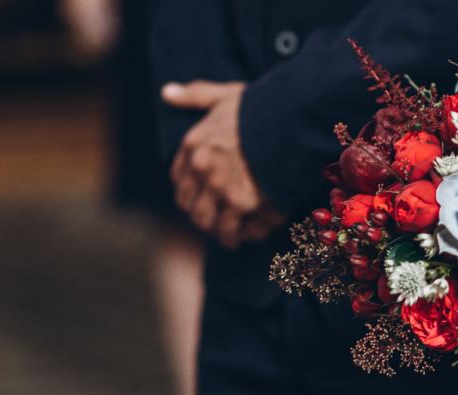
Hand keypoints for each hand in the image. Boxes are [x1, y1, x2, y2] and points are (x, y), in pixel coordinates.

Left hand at [162, 81, 285, 248]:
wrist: (291, 118)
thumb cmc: (261, 106)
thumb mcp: (224, 94)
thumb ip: (195, 95)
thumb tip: (166, 93)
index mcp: (193, 145)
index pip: (180, 181)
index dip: (190, 192)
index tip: (202, 197)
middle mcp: (202, 170)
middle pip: (193, 208)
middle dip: (205, 217)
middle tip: (219, 223)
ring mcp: (221, 189)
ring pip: (213, 225)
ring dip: (224, 233)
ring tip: (235, 238)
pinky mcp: (246, 204)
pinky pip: (241, 230)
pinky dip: (248, 235)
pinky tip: (254, 234)